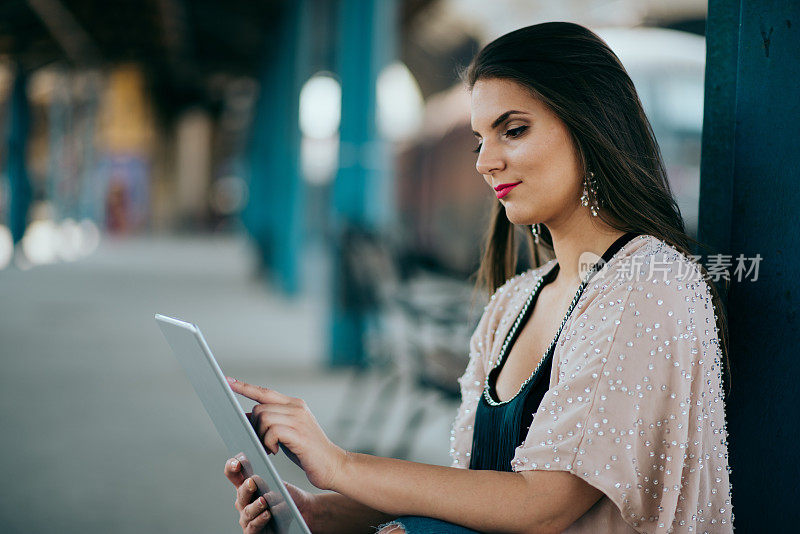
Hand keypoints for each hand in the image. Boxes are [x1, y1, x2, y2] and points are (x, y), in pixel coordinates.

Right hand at [225, 455, 317, 532]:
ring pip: (247, 511)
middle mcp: (244, 502)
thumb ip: (271, 481)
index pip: (235, 475)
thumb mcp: (282, 486)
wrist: (303, 514)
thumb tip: (259, 479)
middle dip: (245, 488)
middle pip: (240, 494)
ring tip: (263, 501)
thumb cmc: (288, 498)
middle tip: (252, 482)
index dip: (232, 467)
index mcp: (248, 487)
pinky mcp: (253, 531)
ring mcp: (248, 518)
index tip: (237, 462)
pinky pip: (253, 526)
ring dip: (255, 506)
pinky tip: (267, 514)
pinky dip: (260, 519)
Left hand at [227, 377, 347, 490]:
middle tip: (263, 443)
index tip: (228, 382)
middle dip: (255, 427)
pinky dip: (268, 443)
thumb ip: (270, 422)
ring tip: (271, 448)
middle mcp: (297, 408)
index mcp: (295, 404)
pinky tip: (276, 451)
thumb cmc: (307, 451)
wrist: (333, 465)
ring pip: (264, 419)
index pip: (265, 392)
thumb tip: (245, 417)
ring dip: (261, 437)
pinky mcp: (299, 434)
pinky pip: (272, 431)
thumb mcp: (286, 433)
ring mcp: (299, 419)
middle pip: (260, 408)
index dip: (245, 387)